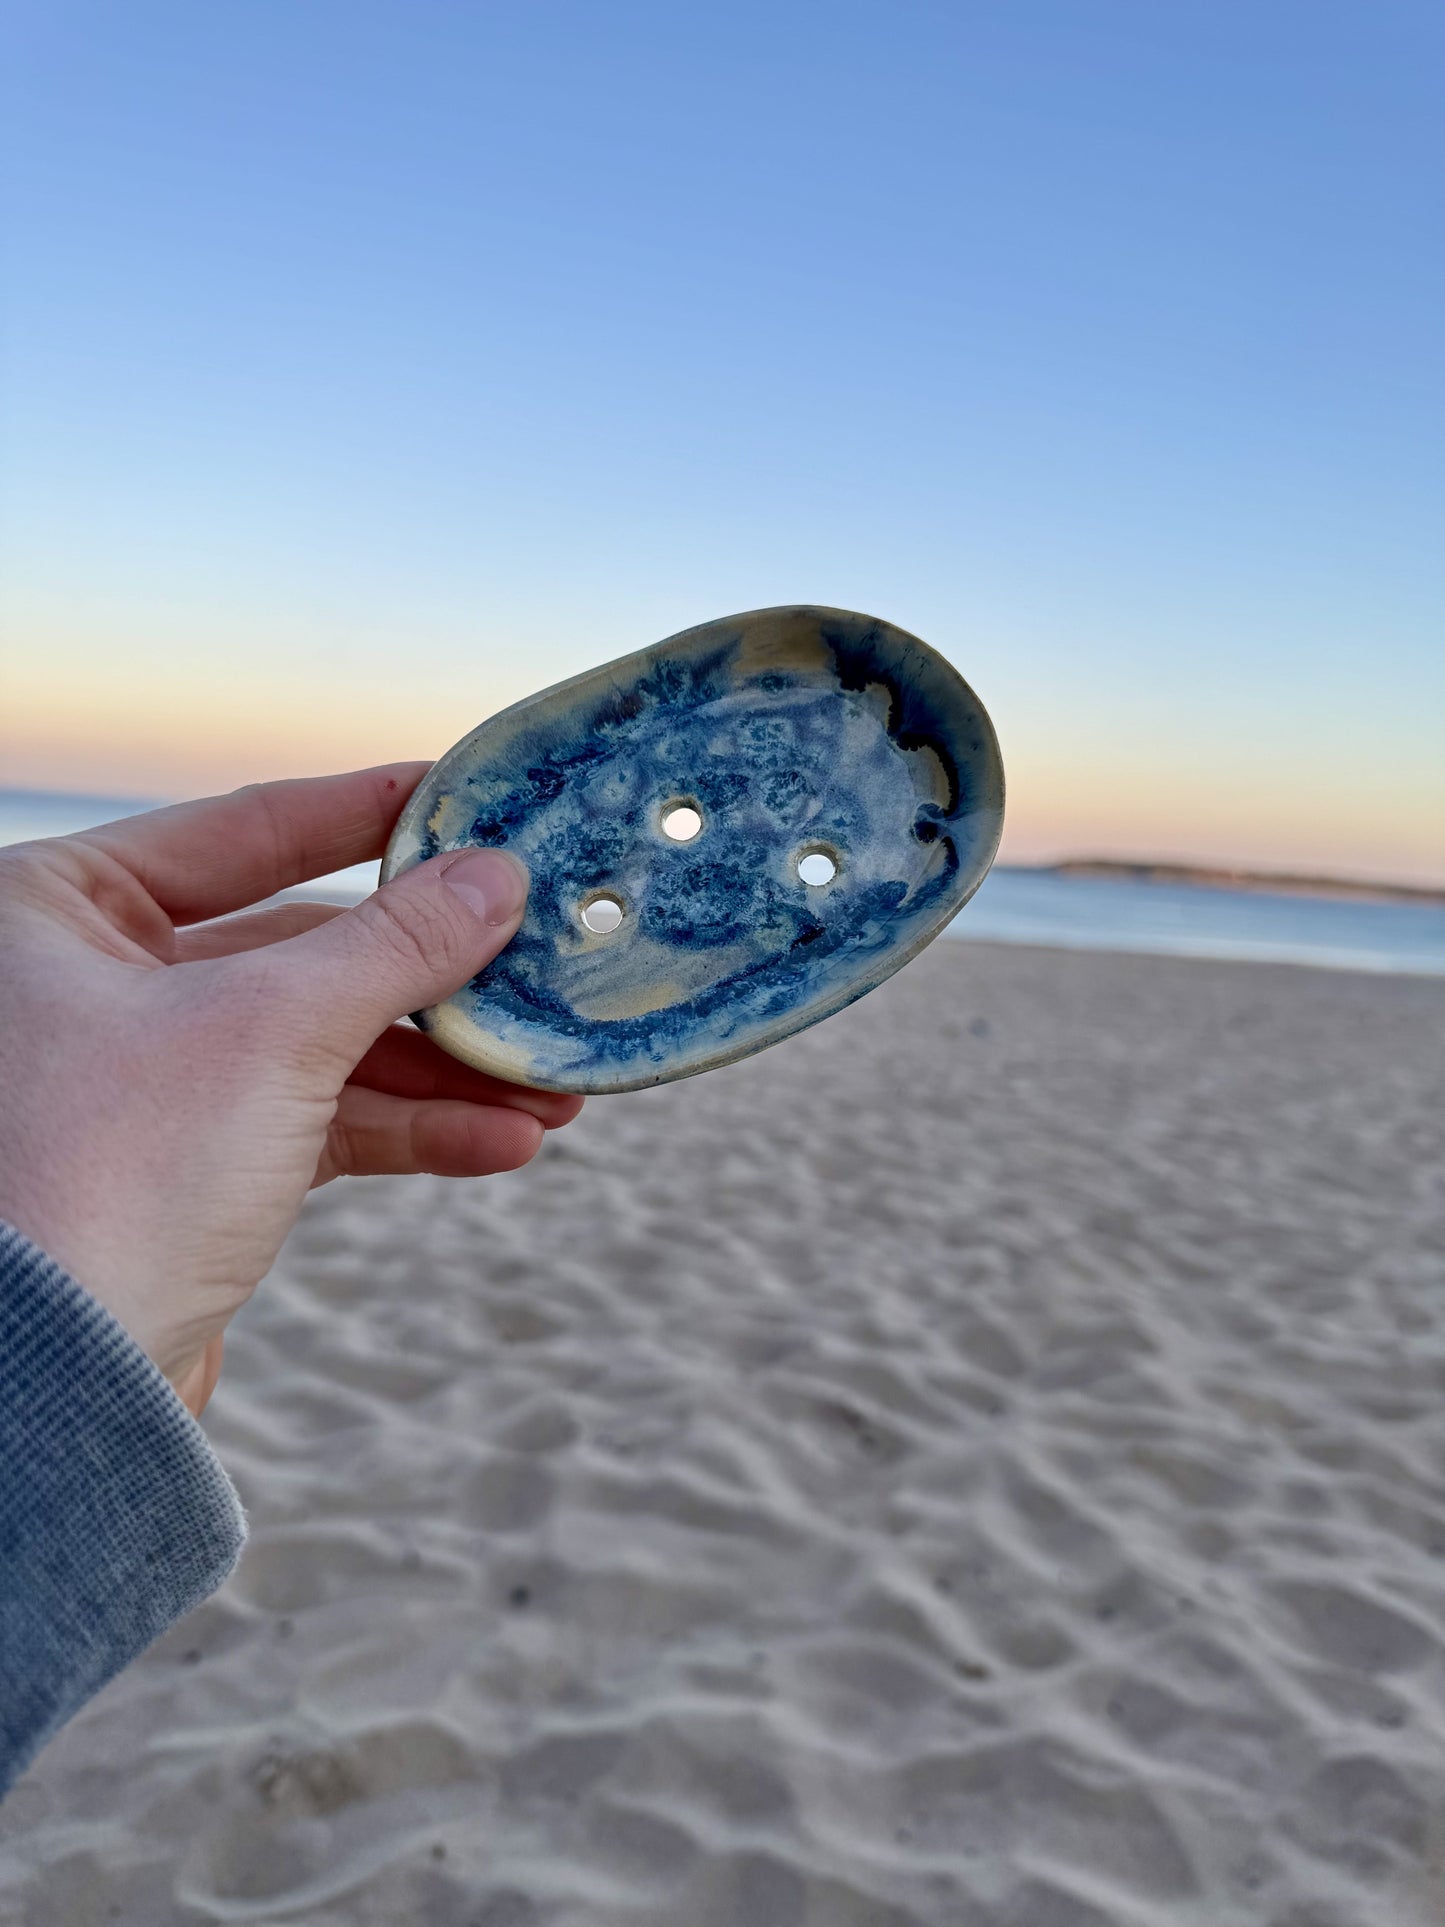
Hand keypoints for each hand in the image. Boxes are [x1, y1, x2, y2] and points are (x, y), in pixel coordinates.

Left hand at [0, 764, 581, 1415]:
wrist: (58, 1396)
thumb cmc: (118, 1175)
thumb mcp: (275, 1030)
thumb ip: (395, 945)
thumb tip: (497, 876)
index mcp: (60, 910)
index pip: (246, 829)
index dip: (371, 814)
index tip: (472, 804)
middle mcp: (88, 983)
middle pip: (299, 947)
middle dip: (431, 981)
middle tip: (537, 975)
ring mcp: (138, 1079)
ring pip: (319, 1043)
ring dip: (441, 1070)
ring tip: (551, 1090)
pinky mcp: (183, 1167)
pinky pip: (313, 1121)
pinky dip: (404, 1130)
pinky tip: (499, 1143)